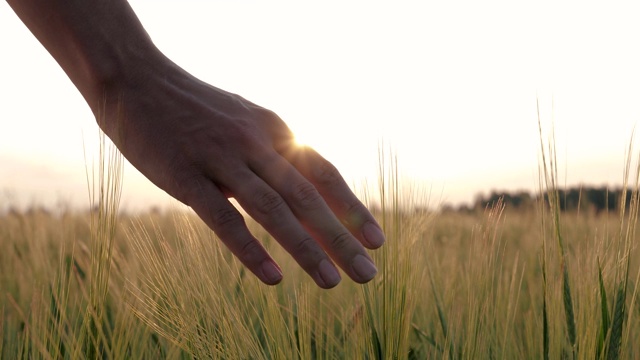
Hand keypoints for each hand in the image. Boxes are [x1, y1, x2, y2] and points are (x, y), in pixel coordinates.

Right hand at [99, 58, 384, 287]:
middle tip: (368, 273)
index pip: (323, 173)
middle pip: (307, 196)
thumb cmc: (195, 112)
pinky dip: (250, 249)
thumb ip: (269, 161)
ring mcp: (221, 158)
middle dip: (341, 237)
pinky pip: (223, 218)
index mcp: (273, 130)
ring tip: (330, 282)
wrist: (137, 80)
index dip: (352, 207)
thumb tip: (296, 196)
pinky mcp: (185, 175)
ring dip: (304, 248)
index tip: (377, 240)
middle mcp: (255, 143)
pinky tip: (273, 277)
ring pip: (272, 209)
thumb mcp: (242, 127)